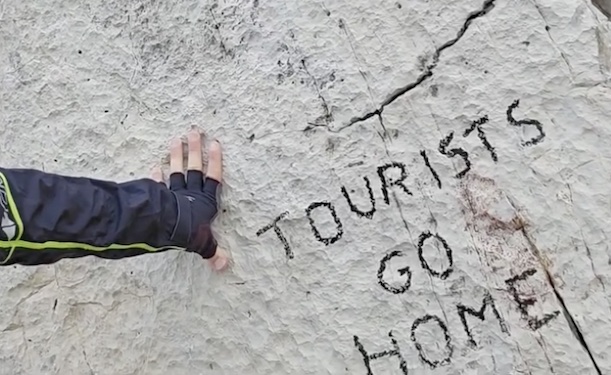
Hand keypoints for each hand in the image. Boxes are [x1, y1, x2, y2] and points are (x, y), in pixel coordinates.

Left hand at [150, 128, 228, 270]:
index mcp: (205, 202)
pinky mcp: (159, 196)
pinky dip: (155, 176)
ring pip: (177, 170)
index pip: (213, 178)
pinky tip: (155, 167)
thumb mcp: (203, 244)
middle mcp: (191, 194)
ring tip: (176, 139)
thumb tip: (223, 266)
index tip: (215, 144)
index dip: (215, 161)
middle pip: (195, 168)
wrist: (165, 228)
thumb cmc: (188, 233)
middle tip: (195, 132)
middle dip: (196, 150)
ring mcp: (174, 193)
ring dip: (176, 155)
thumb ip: (212, 251)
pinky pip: (157, 184)